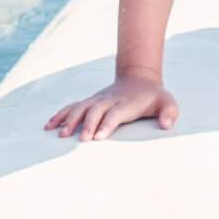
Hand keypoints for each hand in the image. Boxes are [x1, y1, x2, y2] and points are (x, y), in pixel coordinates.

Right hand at [44, 74, 178, 142]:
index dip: (106, 124)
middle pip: (95, 111)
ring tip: (60, 135)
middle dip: (87, 125)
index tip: (98, 137)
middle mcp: (109, 100)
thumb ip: (169, 112)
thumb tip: (166, 125)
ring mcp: (97, 100)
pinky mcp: (90, 102)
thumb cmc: (154, 97)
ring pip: (80, 108)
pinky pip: (72, 107)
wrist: (139, 78)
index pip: (114, 113)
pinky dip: (60, 115)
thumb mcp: (167, 102)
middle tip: (81, 140)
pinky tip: (49, 126)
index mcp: (126, 103)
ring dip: (70, 120)